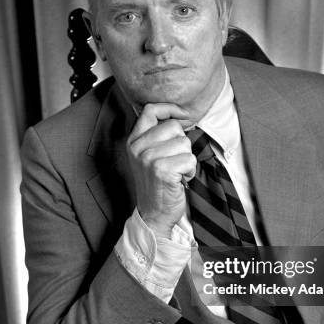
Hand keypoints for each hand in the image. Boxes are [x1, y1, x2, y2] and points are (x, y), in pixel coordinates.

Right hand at [127, 103, 195, 238]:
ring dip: (187, 159)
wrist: (153, 214)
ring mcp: (149, 159)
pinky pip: (189, 159)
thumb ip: (156, 135)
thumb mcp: (148, 156)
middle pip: (174, 127)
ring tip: (176, 172)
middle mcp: (138, 148)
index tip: (184, 116)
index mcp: (133, 141)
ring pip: (184, 143)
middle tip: (175, 161)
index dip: (170, 109)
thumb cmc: (156, 184)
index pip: (151, 110)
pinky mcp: (162, 170)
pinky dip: (190, 171)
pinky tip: (180, 180)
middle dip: (182, 144)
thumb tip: (179, 116)